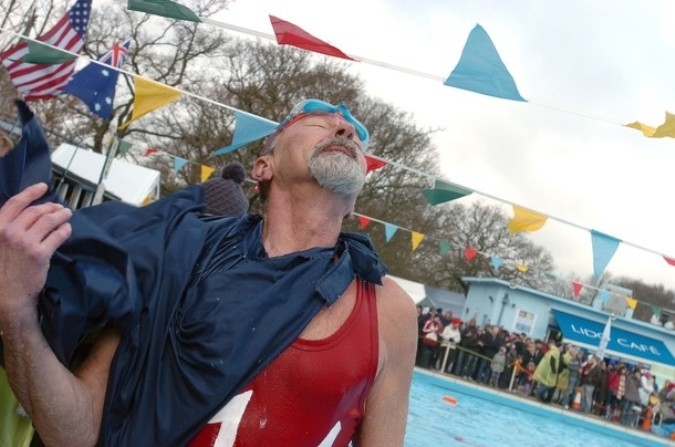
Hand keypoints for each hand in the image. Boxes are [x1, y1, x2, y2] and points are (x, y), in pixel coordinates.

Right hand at [0, 184, 71, 324]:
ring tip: (67, 215)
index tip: (43, 187)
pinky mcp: (40, 254)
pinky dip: (65, 230)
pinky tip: (67, 229)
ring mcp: (26, 242)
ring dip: (61, 215)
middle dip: (51, 207)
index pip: (16, 203)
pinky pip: (58, 235)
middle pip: (36, 211)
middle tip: (60, 208)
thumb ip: (7, 229)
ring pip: (49, 220)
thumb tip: (26, 216)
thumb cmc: (1, 271)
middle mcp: (10, 232)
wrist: (6, 296)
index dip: (31, 193)